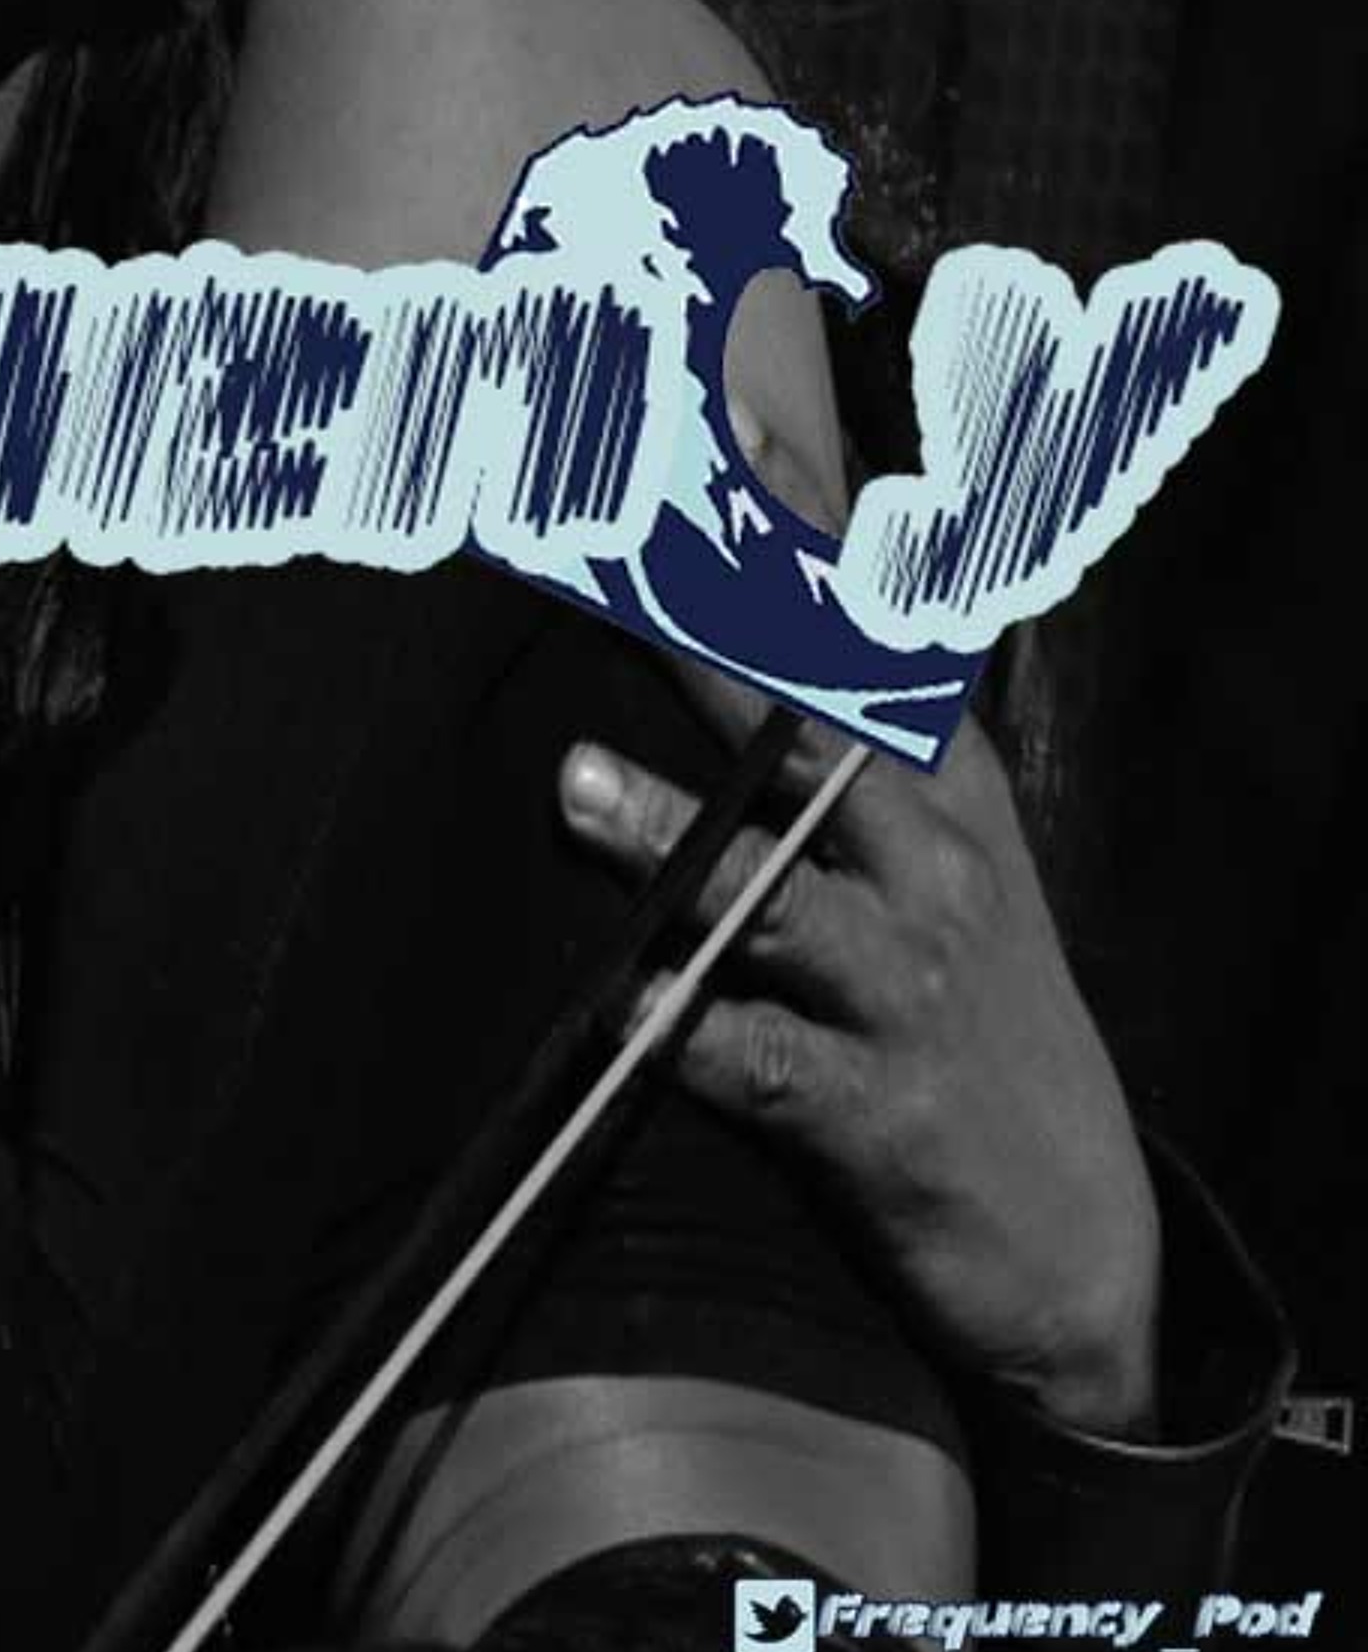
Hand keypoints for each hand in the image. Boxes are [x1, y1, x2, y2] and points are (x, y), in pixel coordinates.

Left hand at [572, 442, 1162, 1436]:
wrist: (1076, 1232)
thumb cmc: (962, 1002)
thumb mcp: (941, 849)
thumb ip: (849, 723)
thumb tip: (745, 581)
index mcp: (944, 793)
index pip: (869, 633)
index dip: (803, 526)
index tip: (727, 420)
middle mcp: (932, 869)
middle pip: (817, 731)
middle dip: (719, 637)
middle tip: (620, 557)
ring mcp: (902, 986)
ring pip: (776, 895)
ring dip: (672, 841)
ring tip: (574, 785)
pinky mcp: (869, 1108)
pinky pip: (759, 1062)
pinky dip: (687, 1033)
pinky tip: (622, 1007)